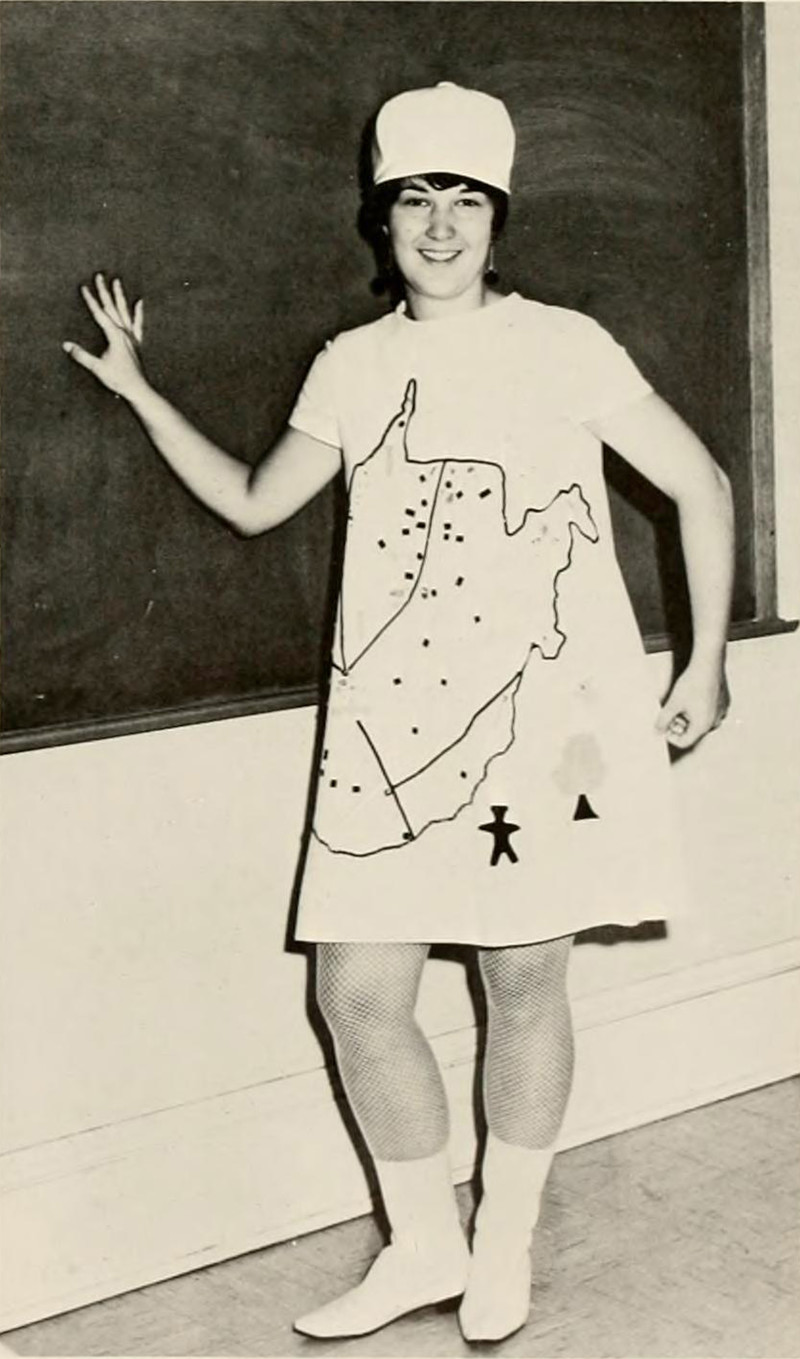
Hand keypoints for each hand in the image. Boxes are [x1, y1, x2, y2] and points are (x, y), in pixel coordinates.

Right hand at [63, 274, 146, 400]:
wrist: (138, 389)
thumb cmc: (118, 379)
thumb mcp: (97, 368)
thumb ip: (81, 355)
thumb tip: (66, 345)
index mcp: (114, 336)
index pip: (99, 314)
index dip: (91, 300)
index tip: (84, 287)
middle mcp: (124, 332)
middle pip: (111, 307)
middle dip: (104, 291)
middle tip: (99, 275)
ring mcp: (131, 336)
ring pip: (124, 311)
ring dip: (119, 296)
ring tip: (117, 281)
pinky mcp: (136, 343)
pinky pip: (138, 324)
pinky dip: (138, 313)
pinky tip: (140, 302)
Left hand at [656, 657, 729, 749]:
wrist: (708, 664)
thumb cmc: (694, 682)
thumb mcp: (673, 703)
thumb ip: (663, 720)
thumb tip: (657, 730)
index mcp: (703, 726)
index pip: (685, 741)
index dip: (671, 737)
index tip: (664, 728)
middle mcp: (715, 721)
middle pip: (693, 732)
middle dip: (679, 725)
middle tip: (670, 713)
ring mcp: (721, 712)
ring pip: (701, 721)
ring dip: (688, 717)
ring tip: (680, 703)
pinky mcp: (723, 703)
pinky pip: (709, 712)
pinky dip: (699, 709)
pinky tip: (692, 697)